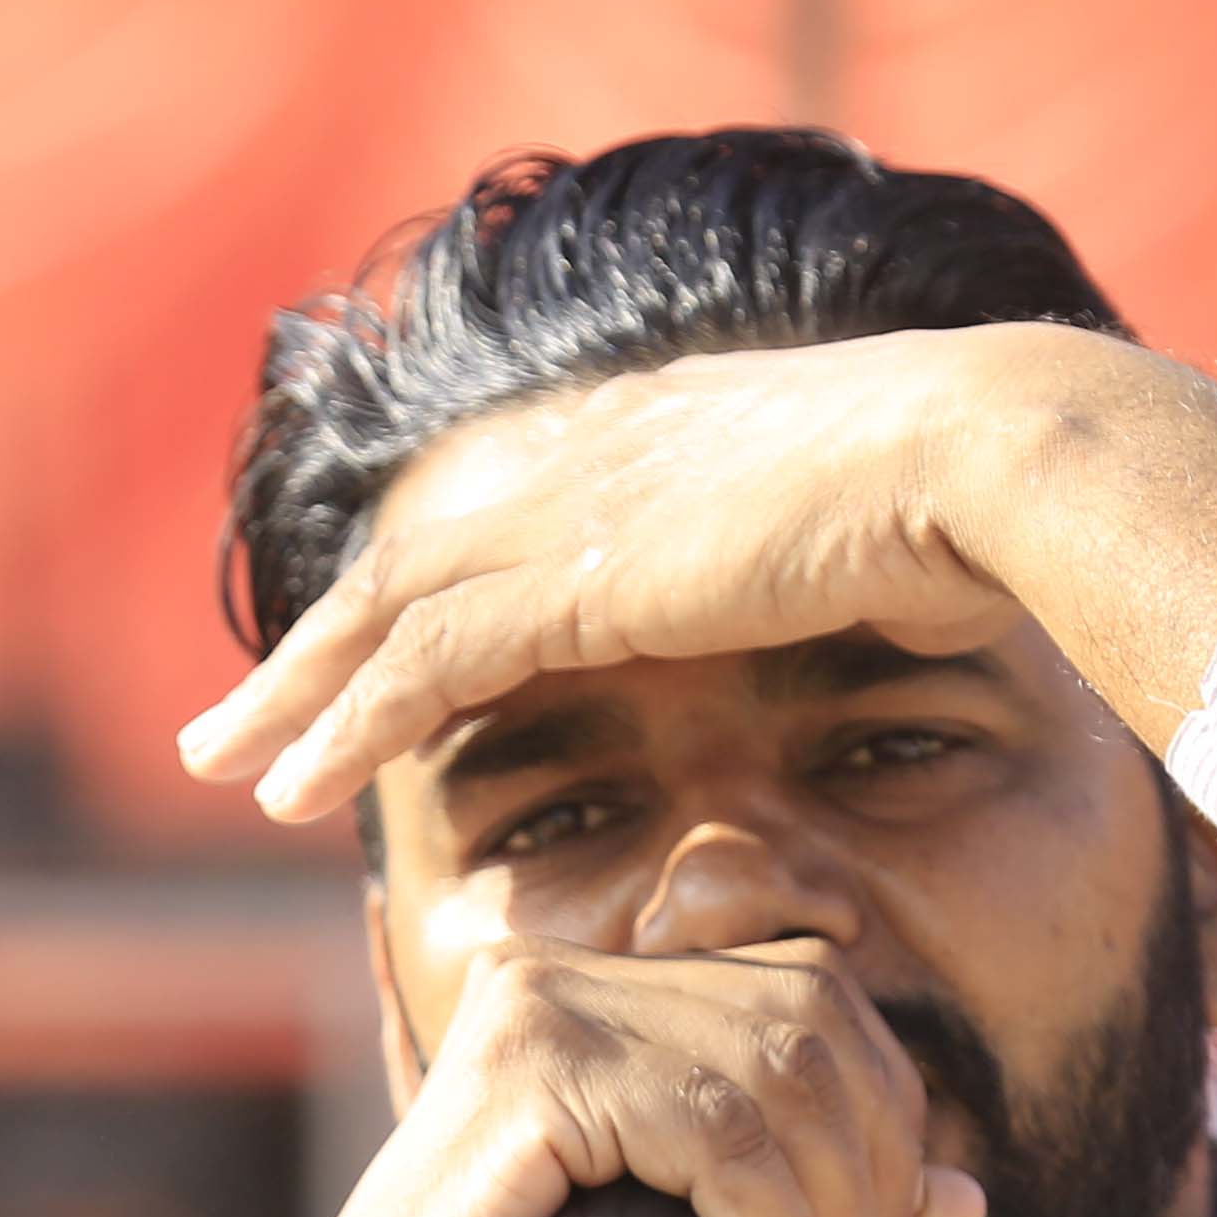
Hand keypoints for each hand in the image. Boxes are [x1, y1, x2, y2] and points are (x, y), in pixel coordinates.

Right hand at [44, 938, 983, 1216]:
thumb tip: (971, 1194)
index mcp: (605, 993)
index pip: (811, 995)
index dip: (882, 1115)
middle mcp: (569, 972)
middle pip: (814, 1014)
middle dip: (871, 1165)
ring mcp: (539, 1004)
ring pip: (780, 1067)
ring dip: (832, 1210)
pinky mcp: (525, 1066)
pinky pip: (717, 1127)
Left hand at [177, 323, 1216, 824]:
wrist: (992, 460)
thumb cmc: (968, 504)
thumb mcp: (853, 525)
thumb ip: (798, 561)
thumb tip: (844, 591)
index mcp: (634, 432)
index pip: (472, 519)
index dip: (397, 597)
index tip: (342, 658)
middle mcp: (576, 456)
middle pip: (397, 563)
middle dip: (308, 652)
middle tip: (226, 726)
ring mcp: (568, 510)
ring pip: (383, 613)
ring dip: (295, 697)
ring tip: (224, 769)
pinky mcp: (574, 578)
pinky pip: (423, 664)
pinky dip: (350, 724)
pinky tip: (293, 784)